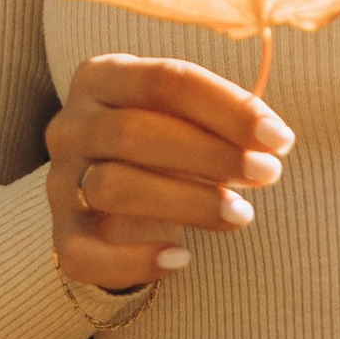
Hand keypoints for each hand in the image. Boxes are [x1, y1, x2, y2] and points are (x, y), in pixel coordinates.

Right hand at [45, 52, 293, 295]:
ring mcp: (60, 181)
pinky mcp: (62, 235)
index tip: (279, 138)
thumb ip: (220, 119)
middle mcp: (71, 125)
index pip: (165, 80)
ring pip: (113, 188)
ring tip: (241, 214)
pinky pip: (85, 254)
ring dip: (187, 202)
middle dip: (211, 154)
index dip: (227, 108)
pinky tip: (181, 260)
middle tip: (267, 173)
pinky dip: (134, 261)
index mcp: (102, 77)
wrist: (114, 197)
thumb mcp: (185, 117)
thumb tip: (272, 139)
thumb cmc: (165, 144)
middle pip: (135, 133)